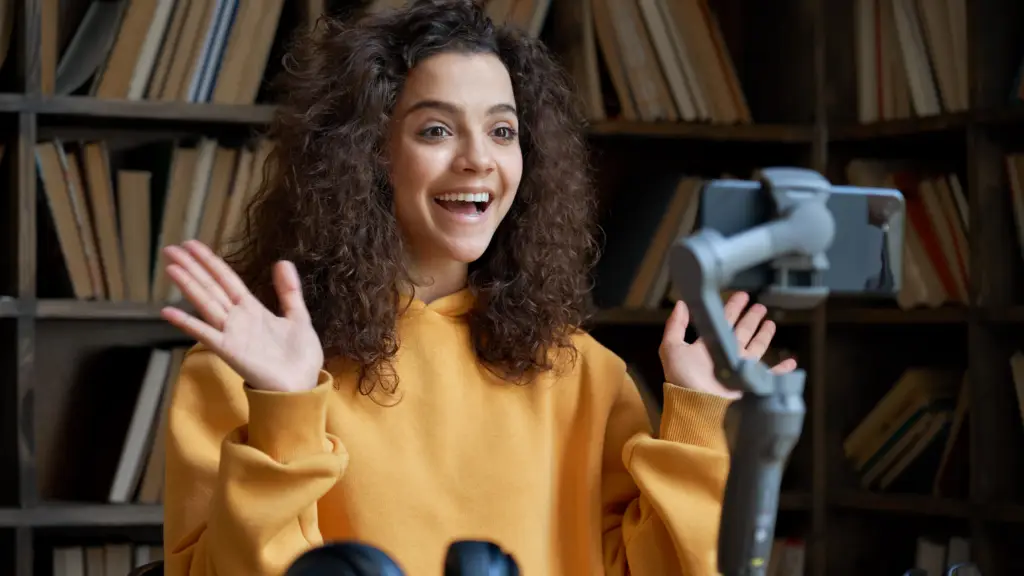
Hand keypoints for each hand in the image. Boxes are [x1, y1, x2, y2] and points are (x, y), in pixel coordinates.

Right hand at [159, 240, 323, 392]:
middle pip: (211, 287)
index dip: (210, 262)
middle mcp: (237, 319)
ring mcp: (231, 334)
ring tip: (170, 268)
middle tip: (170, 249)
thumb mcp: (298, 317)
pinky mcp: (229, 351)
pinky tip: (168, 311)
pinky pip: (205, 334)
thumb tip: (282, 261)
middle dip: (192, 268)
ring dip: (188, 286)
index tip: (192, 245)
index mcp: (253, 310)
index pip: (227, 279)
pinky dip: (187, 323)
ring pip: (206, 304)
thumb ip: (289, 291)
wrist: (302, 387)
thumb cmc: (299, 357)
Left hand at [659, 291, 797, 398]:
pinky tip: (791, 363)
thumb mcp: (671, 348)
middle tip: (759, 305)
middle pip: (742, 331)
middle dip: (750, 318)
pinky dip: (782, 370)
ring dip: (764, 335)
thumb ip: (676, 325)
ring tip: (770, 322)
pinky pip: (770, 375)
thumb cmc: (682, 379)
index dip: (732, 307)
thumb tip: (681, 303)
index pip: (723, 321)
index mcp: (709, 345)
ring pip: (756, 347)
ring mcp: (739, 368)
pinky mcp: (750, 381)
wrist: (696, 405)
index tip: (741, 296)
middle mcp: (726, 354)